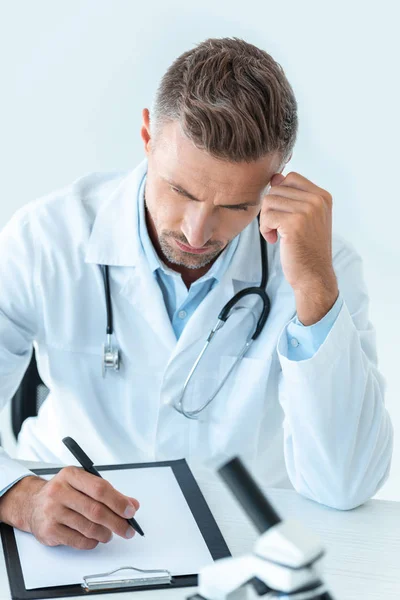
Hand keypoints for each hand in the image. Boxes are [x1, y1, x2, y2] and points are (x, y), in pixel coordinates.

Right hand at [0, 468, 139, 549]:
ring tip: (109, 534)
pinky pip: (78, 540)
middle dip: (117, 522)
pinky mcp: (49, 530)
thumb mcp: (83, 484)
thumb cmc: (63, 493)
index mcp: (71, 475)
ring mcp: (52, 511)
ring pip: (88, 527)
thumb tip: (131, 505)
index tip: (130, 511)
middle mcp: (59, 491)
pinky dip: (92, 542)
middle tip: (127, 529)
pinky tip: (95, 538)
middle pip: (96, 510)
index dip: (118, 501)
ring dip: (105, 534)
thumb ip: (109, 493)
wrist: (32, 504)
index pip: (100, 489)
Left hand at [260, 171, 338, 324]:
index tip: (283, 215)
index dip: (280, 195)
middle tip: (277, 228)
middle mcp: (317, 200)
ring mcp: (307, 210)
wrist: (314, 276)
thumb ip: (293, 197)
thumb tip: (275, 176)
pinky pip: (266, 216)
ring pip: (269, 201)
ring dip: (266, 220)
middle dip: (271, 209)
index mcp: (322, 196)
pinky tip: (273, 240)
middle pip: (276, 189)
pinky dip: (265, 229)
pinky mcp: (294, 223)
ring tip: (276, 234)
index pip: (290, 178)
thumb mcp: (305, 218)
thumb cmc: (307, 249)